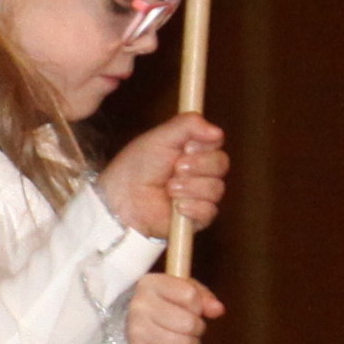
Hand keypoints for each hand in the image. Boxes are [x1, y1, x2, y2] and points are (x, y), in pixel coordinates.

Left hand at [95, 115, 227, 240]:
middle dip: (198, 165)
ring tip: (169, 188)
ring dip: (191, 187)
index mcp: (194, 150)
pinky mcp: (197, 218)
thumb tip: (217, 131)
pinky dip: (193, 207)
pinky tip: (175, 206)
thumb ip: (188, 125)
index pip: (217, 142)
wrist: (122, 199)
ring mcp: (200, 195)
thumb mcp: (160, 138)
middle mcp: (201, 172)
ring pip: (216, 188)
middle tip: (176, 168)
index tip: (187, 147)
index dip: (205, 145)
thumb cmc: (137, 166)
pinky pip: (209, 211)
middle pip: (221, 164)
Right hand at [124, 273, 222, 343]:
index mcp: (150, 284)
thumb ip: (202, 297)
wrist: (131, 327)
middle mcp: (139, 306)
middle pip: (188, 322)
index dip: (198, 306)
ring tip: (183, 342)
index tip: (192, 309)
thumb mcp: (181, 291)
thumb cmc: (162, 307)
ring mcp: (136, 332)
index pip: (189, 295)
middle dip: (196, 328)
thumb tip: (217, 309)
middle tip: (189, 329)